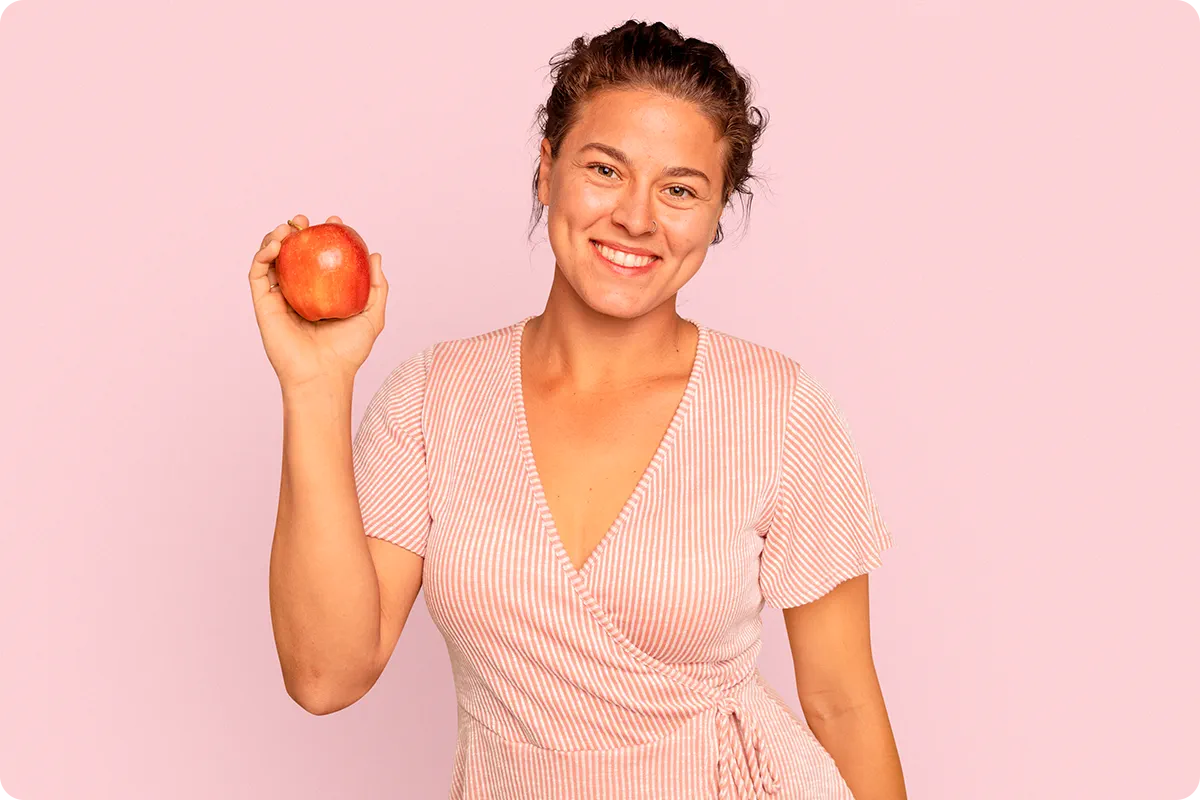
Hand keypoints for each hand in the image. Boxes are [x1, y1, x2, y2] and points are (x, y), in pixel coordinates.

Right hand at [248, 214, 388, 390]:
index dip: (324, 236)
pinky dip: (263, 254)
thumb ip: (376, 286)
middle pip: (292, 254)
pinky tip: (277, 244)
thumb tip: (375, 255)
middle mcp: (298, 293)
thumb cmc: (348, 352)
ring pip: (270, 259)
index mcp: (320, 294)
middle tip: (304, 221)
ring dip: (275, 237)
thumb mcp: (372, 315)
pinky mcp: (263, 304)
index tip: (334, 223)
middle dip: (296, 231)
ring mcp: (279, 298)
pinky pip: (258, 273)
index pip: (318, 258)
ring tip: (288, 227)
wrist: (324, 374)